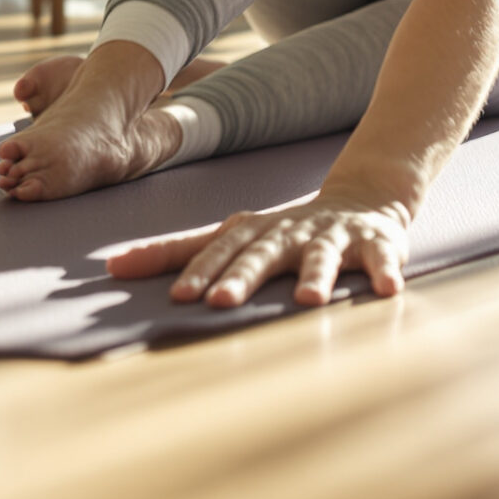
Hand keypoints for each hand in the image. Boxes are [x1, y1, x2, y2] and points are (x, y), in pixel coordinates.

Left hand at [105, 189, 412, 307]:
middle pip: (262, 254)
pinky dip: (385, 273)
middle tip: (221, 302)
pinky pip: (382, 260)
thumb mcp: (232, 235)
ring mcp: (333, 237)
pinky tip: (388, 292)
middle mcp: (288, 232)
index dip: (200, 269)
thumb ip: (175, 253)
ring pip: (322, 257)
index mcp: (253, 232)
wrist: (363, 197)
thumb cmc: (283, 230)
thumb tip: (110, 268)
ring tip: (307, 300)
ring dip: (315, 276)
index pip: (220, 249)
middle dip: (242, 276)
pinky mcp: (376, 245)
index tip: (178, 296)